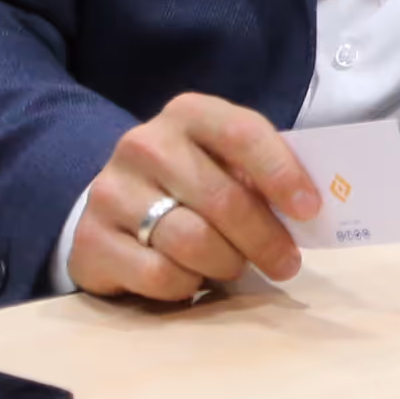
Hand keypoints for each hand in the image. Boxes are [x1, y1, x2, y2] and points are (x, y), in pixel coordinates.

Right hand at [67, 92, 319, 300]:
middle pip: (222, 199)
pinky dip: (186, 284)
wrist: (114, 199)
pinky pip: (157, 274)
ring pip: (191, 241)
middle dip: (264, 238)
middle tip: (287, 263)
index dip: (282, 173)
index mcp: (188, 113)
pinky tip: (192, 278)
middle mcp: (144, 145)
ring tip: (237, 267)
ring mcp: (111, 191)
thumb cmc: (192, 177)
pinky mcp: (89, 240)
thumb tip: (310, 210)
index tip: (310, 210)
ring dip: (228, 263)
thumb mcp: (225, 160)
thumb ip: (262, 172)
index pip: (243, 134)